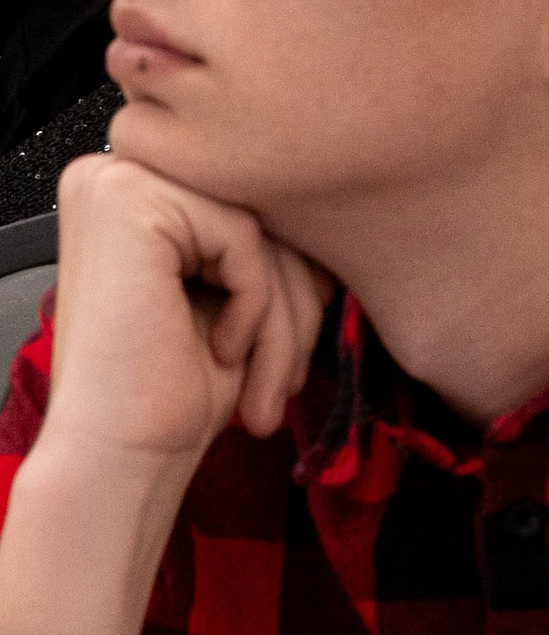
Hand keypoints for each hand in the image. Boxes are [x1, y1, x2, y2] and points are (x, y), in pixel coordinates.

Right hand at [0, 159, 327, 634]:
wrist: (118, 462)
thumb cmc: (176, 389)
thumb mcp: (238, 293)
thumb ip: (273, 236)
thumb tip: (343, 206)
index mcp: (138, 187)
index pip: (258, 210)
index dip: (295, 279)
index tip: (298, 345)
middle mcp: (118, 171)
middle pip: (264, 216)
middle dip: (294, 305)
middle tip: (287, 385)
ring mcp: (119, 181)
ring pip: (263, 230)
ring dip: (285, 321)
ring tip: (270, 391)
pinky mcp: (132, 205)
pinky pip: (246, 241)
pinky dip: (254, 306)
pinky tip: (218, 353)